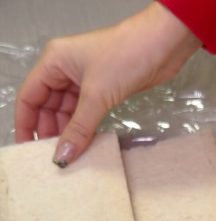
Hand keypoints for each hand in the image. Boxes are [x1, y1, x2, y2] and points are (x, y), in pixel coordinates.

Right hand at [15, 3, 199, 166]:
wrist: (165, 44)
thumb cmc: (127, 57)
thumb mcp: (97, 94)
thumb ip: (79, 127)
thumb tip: (63, 155)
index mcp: (54, 62)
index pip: (29, 97)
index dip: (27, 124)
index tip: (29, 150)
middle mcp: (65, 69)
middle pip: (48, 105)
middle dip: (50, 130)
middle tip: (54, 157)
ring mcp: (87, 78)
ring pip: (70, 110)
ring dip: (70, 130)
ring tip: (70, 156)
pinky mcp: (107, 87)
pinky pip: (89, 111)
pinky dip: (86, 126)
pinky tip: (87, 144)